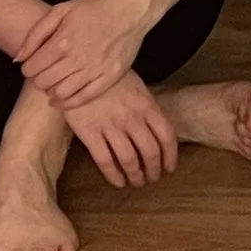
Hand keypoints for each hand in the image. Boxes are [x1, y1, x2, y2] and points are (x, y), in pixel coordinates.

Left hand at [16, 0, 151, 107]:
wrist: (130, 10)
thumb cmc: (94, 8)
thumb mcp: (60, 10)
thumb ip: (35, 34)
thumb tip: (18, 59)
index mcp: (62, 41)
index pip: (31, 69)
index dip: (28, 68)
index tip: (34, 65)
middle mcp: (77, 58)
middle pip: (43, 83)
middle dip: (39, 80)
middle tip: (44, 74)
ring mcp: (94, 70)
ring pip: (61, 93)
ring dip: (52, 92)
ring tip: (54, 84)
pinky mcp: (109, 78)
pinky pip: (84, 98)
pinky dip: (70, 102)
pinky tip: (64, 98)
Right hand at [64, 70, 179, 188]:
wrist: (80, 68)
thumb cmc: (110, 77)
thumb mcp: (137, 87)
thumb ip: (148, 108)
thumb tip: (156, 130)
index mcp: (147, 105)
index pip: (167, 136)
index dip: (170, 156)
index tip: (169, 168)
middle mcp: (132, 118)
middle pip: (150, 152)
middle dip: (154, 170)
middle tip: (152, 179)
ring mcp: (111, 126)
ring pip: (129, 160)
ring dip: (136, 176)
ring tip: (136, 182)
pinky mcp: (89, 133)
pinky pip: (105, 161)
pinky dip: (113, 176)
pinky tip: (117, 182)